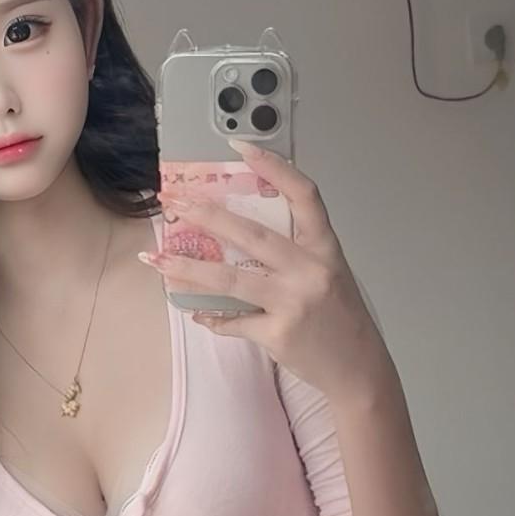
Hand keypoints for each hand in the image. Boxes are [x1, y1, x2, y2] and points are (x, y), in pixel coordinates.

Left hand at [145, 137, 383, 397]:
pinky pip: (233, 321)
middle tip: (173, 202)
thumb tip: (236, 232)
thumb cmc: (338, 317)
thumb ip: (293, 252)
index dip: (274, 167)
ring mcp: (294, 303)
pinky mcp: (278, 334)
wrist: (358, 369)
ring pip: (230, 279)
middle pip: (252, 234)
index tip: (240, 147)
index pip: (304, 195)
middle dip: (206, 215)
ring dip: (187, 269)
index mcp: (325, 248)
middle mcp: (310, 270)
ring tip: (156, 260)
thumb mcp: (326, 273)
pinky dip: (211, 316)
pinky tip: (195, 311)